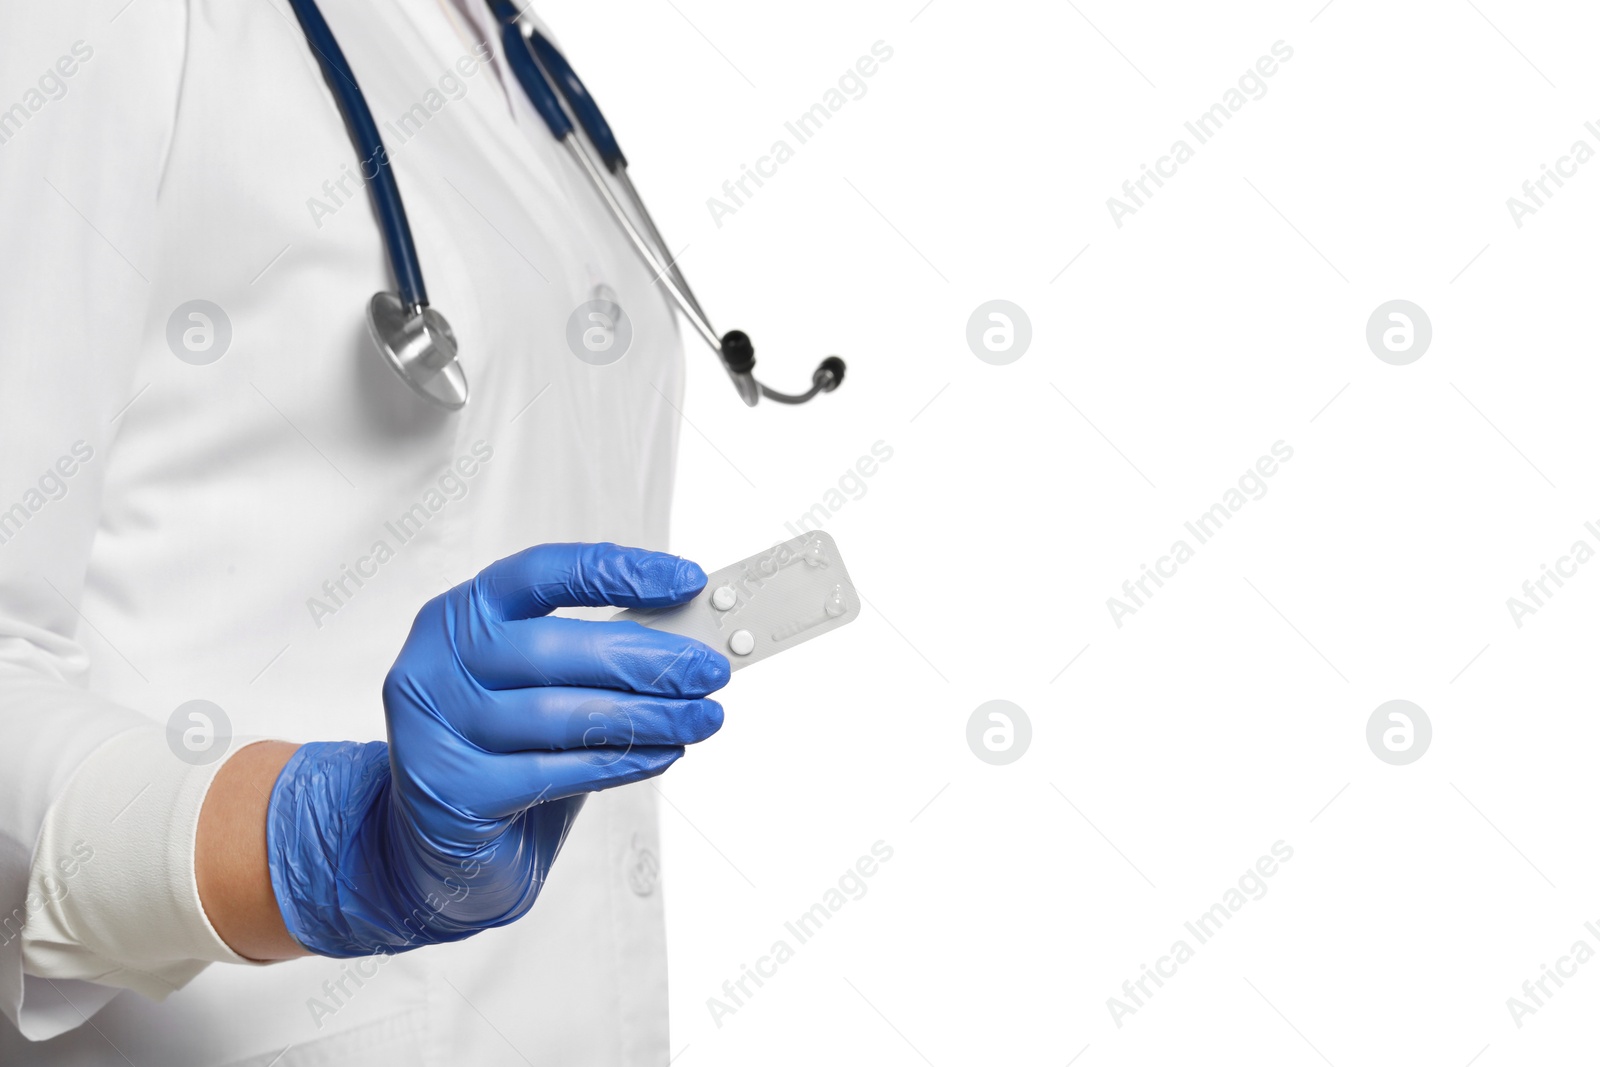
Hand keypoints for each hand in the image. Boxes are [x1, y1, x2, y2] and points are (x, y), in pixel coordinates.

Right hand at [266, 543, 729, 956]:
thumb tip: (689, 641)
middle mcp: (433, 662)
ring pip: (561, 715)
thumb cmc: (504, 750)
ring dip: (648, 717)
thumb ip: (596, 658)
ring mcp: (434, 728)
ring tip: (704, 719)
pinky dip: (621, 763)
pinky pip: (554, 772)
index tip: (689, 582)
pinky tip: (664, 755)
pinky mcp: (450, 791)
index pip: (543, 573)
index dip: (618, 572)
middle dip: (648, 659)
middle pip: (554, 647)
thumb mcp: (541, 687)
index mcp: (460, 614)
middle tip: (712, 671)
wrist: (436, 845)